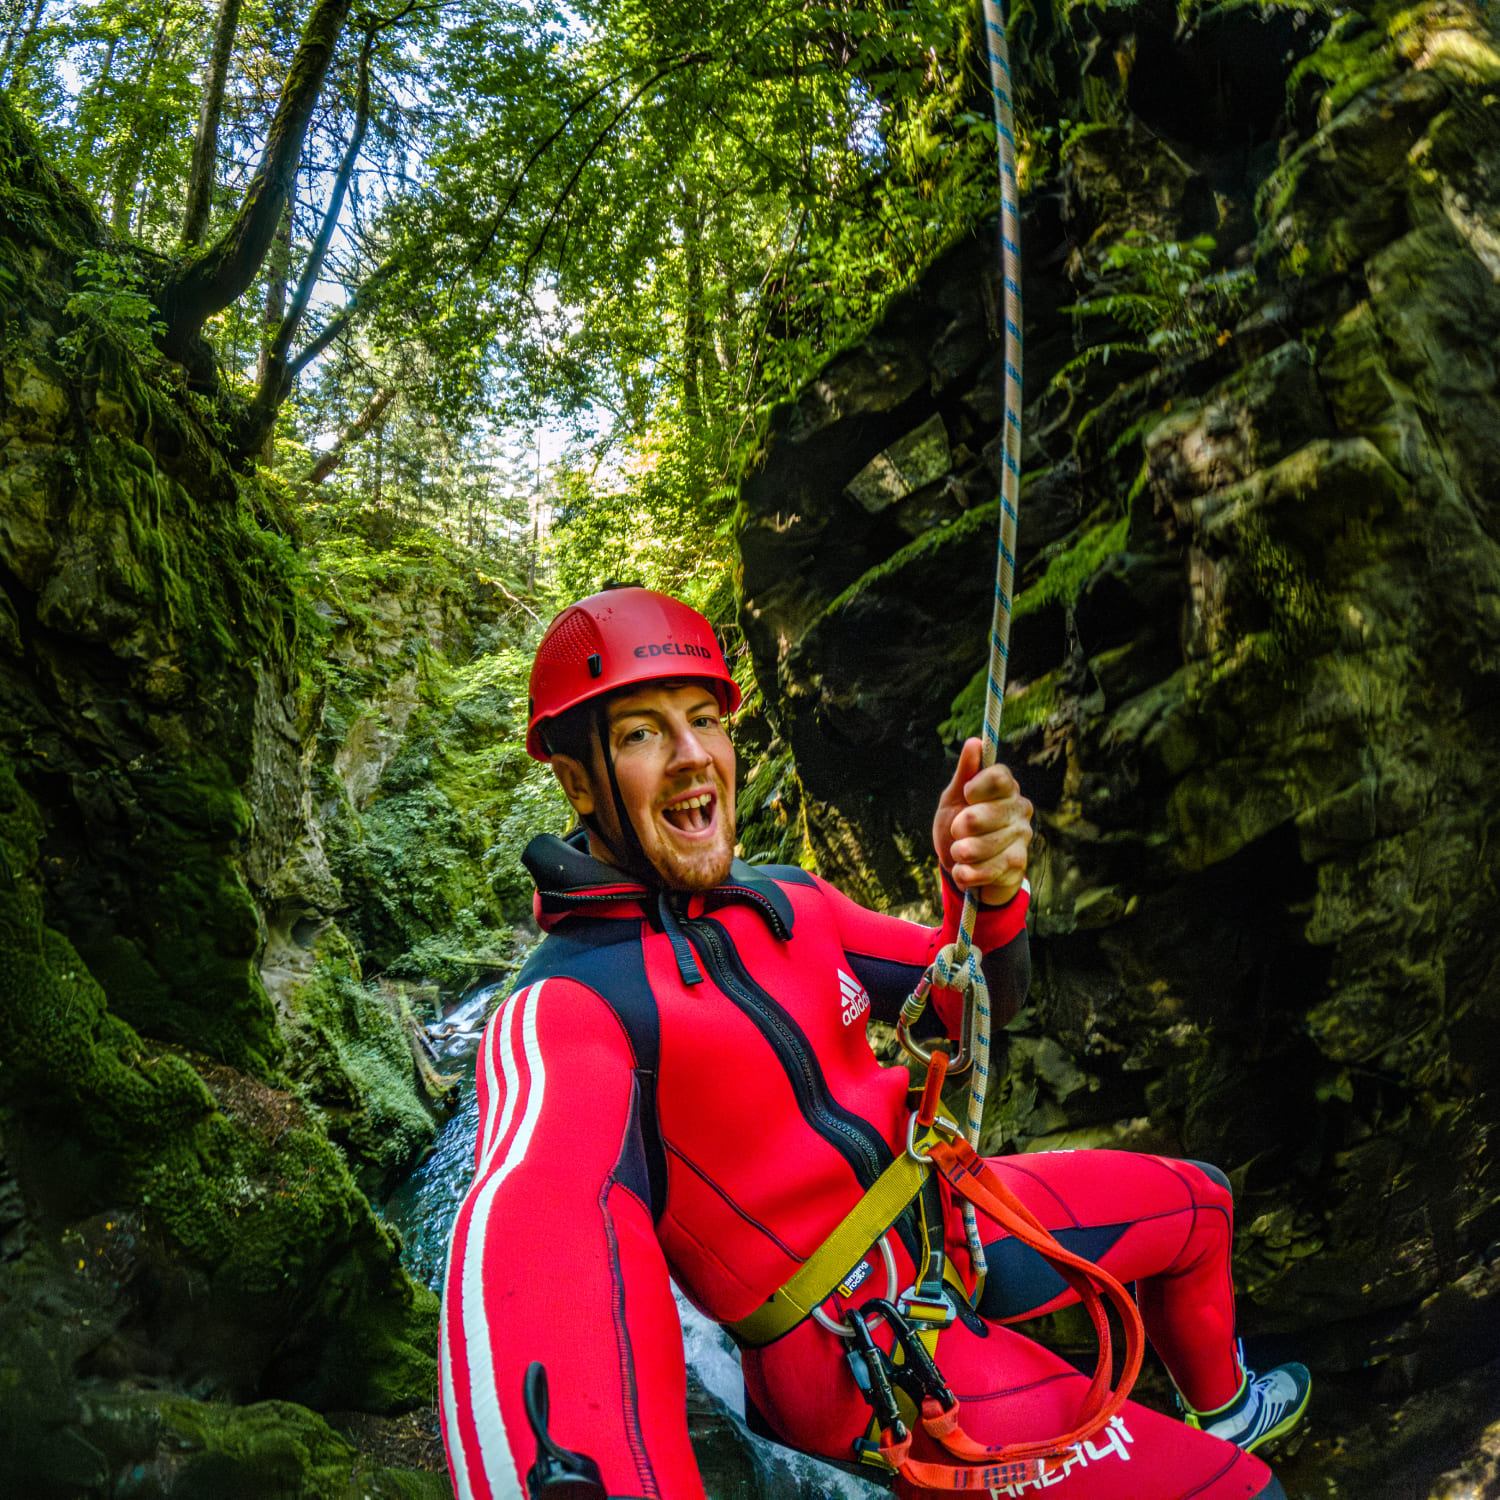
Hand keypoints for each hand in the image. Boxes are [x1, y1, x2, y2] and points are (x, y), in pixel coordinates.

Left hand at [933, 738, 1032, 906]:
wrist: (966, 868)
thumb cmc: (960, 828)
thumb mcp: (954, 799)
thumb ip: (964, 773)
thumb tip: (974, 742)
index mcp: (1006, 787)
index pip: (998, 776)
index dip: (976, 787)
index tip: (966, 795)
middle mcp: (1020, 808)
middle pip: (984, 814)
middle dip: (959, 827)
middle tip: (957, 830)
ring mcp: (1023, 836)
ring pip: (981, 846)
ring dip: (960, 852)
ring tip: (960, 852)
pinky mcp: (1019, 863)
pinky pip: (985, 869)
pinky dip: (966, 873)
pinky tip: (964, 871)